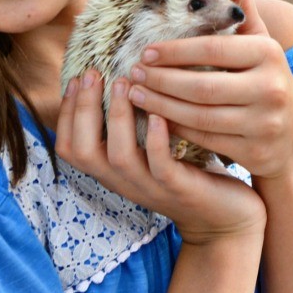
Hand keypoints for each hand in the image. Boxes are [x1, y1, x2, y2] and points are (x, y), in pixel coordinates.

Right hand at [55, 68, 266, 245]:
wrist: (225, 218)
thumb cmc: (187, 173)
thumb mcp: (151, 151)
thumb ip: (133, 126)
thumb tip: (122, 77)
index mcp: (113, 171)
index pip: (70, 146)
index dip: (67, 113)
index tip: (77, 78)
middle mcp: (124, 181)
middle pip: (83, 151)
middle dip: (83, 109)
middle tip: (94, 73)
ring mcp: (151, 187)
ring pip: (119, 156)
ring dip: (118, 117)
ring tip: (124, 83)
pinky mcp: (180, 189)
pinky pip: (160, 166)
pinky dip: (155, 140)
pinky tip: (158, 115)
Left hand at [126, 0, 292, 180]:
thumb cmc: (268, 82)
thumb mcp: (262, 45)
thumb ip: (243, 10)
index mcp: (270, 54)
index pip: (213, 48)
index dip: (175, 51)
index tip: (146, 50)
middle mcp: (271, 87)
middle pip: (202, 86)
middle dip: (161, 80)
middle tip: (133, 73)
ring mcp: (264, 122)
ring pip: (200, 115)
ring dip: (161, 105)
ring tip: (135, 94)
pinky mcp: (254, 151)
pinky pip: (205, 139)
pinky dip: (176, 129)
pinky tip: (155, 119)